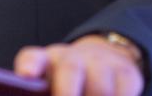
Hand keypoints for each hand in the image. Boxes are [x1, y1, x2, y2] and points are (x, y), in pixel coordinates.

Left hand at [14, 34, 144, 95]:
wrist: (103, 61)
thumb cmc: (67, 84)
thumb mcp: (51, 84)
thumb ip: (42, 92)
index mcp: (46, 62)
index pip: (32, 58)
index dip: (30, 66)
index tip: (26, 75)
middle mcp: (72, 58)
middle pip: (70, 70)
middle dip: (67, 92)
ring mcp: (100, 63)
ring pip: (101, 89)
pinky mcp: (125, 73)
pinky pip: (125, 91)